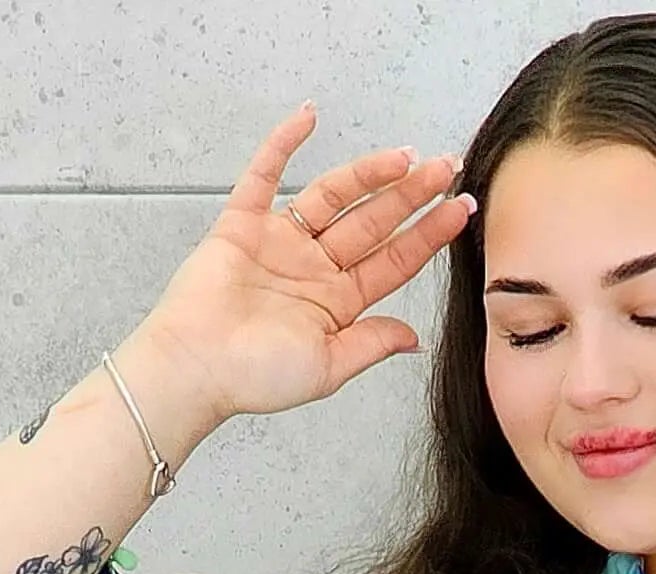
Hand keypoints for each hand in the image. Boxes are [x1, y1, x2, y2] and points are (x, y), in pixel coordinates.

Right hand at [141, 101, 474, 423]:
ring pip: (333, 195)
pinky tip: (310, 115)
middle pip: (373, 222)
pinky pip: (264, 174)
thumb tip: (412, 337)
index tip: (460, 210)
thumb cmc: (254, 376)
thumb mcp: (329, 368)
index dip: (429, 235)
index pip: (394, 260)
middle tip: (445, 166)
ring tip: (405, 156)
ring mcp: (280, 242)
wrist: (195, 367)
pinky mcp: (242, 223)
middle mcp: (314, 268)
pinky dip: (284, 143)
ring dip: (368, 172)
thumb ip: (371, 345)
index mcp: (337, 303)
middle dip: (411, 195)